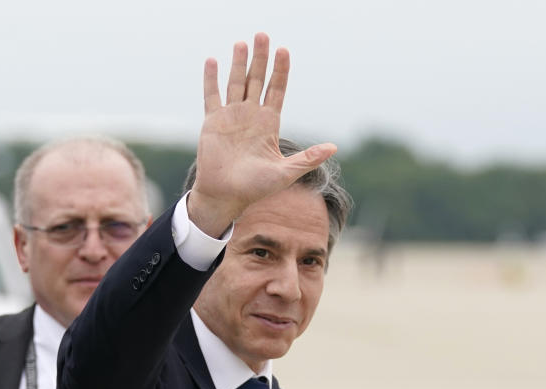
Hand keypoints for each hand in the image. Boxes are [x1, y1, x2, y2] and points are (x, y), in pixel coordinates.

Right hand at [188, 33, 336, 237]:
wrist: (226, 196)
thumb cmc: (255, 188)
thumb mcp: (285, 173)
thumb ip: (307, 158)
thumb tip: (333, 147)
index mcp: (269, 123)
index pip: (277, 89)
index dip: (280, 70)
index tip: (284, 50)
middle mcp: (251, 115)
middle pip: (257, 79)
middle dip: (261, 57)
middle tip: (262, 35)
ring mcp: (231, 116)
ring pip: (235, 82)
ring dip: (238, 62)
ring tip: (242, 42)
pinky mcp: (213, 122)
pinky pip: (211, 95)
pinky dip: (211, 78)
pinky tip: (213, 61)